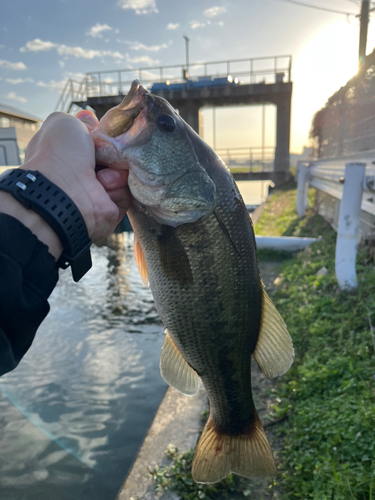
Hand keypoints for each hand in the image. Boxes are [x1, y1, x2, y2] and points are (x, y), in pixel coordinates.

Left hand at [0, 111, 130, 259]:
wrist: (66, 193)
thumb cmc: (60, 156)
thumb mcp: (66, 124)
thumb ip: (81, 120)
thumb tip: (89, 118)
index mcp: (67, 156)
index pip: (94, 143)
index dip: (102, 137)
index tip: (105, 134)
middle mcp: (81, 175)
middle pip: (113, 158)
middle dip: (113, 154)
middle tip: (107, 153)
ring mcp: (96, 193)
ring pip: (122, 175)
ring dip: (116, 173)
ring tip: (101, 178)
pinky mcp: (110, 209)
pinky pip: (127, 194)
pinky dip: (119, 189)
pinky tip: (104, 189)